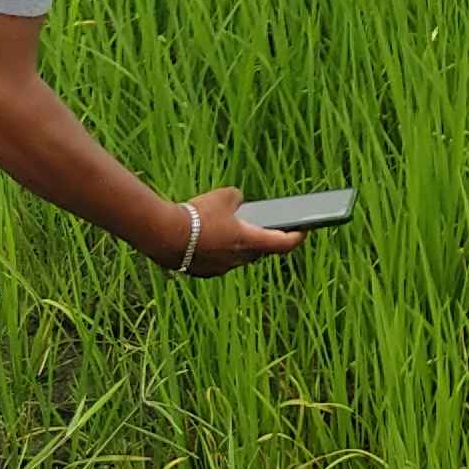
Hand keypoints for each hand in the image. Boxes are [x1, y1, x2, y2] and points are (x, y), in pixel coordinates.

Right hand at [152, 186, 305, 279]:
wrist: (163, 234)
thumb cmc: (198, 214)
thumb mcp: (224, 196)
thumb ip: (238, 198)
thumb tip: (238, 202)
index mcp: (249, 242)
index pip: (283, 244)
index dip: (297, 237)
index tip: (305, 231)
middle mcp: (238, 260)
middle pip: (260, 251)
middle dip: (265, 239)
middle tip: (269, 227)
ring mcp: (220, 269)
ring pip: (238, 258)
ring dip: (241, 245)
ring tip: (239, 230)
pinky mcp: (203, 272)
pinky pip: (218, 261)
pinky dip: (220, 250)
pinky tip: (214, 239)